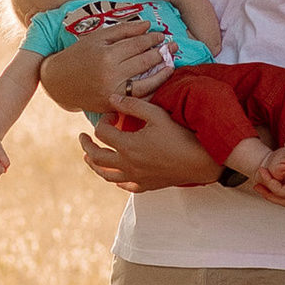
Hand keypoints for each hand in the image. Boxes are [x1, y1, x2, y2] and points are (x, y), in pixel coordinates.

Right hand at [41, 8, 171, 113]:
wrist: (58, 81)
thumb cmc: (78, 55)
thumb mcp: (97, 38)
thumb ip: (123, 30)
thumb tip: (147, 25)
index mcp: (107, 55)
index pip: (137, 45)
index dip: (152, 39)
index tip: (161, 35)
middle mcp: (111, 75)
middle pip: (144, 63)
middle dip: (161, 53)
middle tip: (173, 47)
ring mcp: (113, 92)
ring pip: (146, 84)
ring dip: (162, 74)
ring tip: (171, 66)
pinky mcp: (112, 105)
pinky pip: (137, 99)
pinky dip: (150, 92)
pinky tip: (158, 84)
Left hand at [76, 94, 219, 191]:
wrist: (202, 160)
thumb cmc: (181, 134)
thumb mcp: (157, 114)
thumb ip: (132, 105)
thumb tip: (112, 98)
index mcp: (128, 146)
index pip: (102, 133)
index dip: (104, 120)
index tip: (114, 114)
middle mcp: (128, 165)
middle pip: (97, 157)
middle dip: (87, 145)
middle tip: (82, 137)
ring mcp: (136, 177)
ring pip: (107, 175)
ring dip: (94, 165)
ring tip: (88, 158)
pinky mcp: (146, 185)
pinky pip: (124, 185)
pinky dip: (116, 178)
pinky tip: (115, 174)